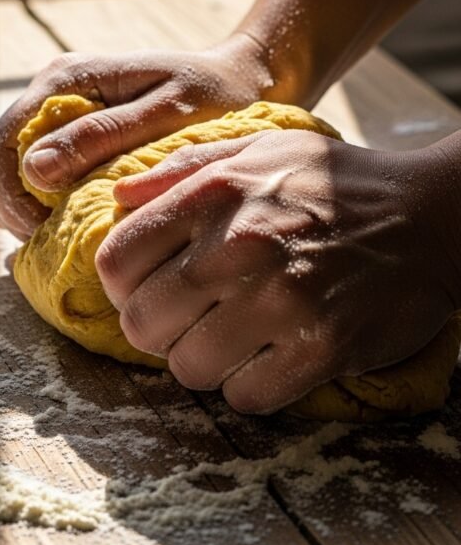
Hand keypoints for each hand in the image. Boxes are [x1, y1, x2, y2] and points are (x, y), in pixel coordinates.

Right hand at [0, 33, 283, 239]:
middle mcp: (52, 92)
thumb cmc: (215, 96)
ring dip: (24, 210)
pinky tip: (74, 220)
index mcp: (66, 81)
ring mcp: (60, 114)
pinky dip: (42, 204)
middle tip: (58, 242)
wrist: (243, 79)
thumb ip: (101, 137)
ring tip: (66, 234)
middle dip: (14, 210)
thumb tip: (34, 170)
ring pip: (8, 174)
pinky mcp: (73, 134)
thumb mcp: (167, 114)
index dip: (12, 202)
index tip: (50, 235)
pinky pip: (34, 177)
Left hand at [95, 131, 459, 412]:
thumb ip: (184, 169)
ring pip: (189, 369)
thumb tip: (120, 196)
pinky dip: (252, 386)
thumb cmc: (338, 184)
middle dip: (159, 331)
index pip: (115, 262)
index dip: (123, 286)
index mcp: (215, 195)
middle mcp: (240, 247)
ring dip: (206, 362)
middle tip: (192, 321)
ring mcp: (282, 301)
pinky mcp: (322, 348)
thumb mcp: (262, 148)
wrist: (432, 217)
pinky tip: (273, 357)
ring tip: (236, 338)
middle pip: (142, 324)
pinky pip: (246, 397)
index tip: (149, 289)